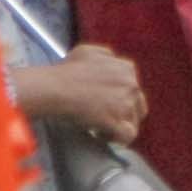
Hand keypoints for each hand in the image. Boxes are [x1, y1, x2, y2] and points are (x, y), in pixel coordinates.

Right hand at [21, 44, 147, 143]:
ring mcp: (125, 103)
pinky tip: (102, 136)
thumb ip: (105, 55)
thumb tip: (112, 60)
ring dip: (116, 127)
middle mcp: (131, 84)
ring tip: (99, 128)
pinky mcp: (116, 121)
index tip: (106, 105)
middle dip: (123, 115)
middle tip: (104, 119)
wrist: (53, 88)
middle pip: (138, 107)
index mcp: (126, 69)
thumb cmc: (65, 71)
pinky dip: (118, 139)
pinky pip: (127, 135)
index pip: (134, 90)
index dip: (121, 100)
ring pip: (132, 122)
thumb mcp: (87, 51)